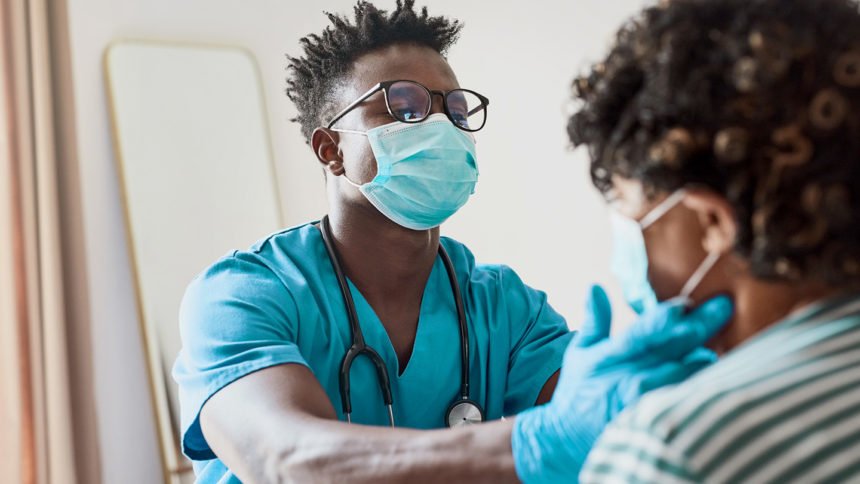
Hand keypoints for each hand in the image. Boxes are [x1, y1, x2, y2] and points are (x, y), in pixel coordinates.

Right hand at [511, 285, 731, 483]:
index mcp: (612, 355)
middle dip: (698, 327)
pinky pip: (683, 405)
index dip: (660, 320)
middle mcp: (630, 378)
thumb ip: (595, 320)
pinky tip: (719, 382)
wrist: (567, 438)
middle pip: (671, 349)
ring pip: (682, 378)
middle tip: (723, 307)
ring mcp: (643, 403)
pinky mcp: (654, 424)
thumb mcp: (580, 352)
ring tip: (718, 349)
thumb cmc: (579, 391)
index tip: (683, 305)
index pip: (639, 334)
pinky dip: (699, 392)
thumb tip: (595, 286)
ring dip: (702, 363)